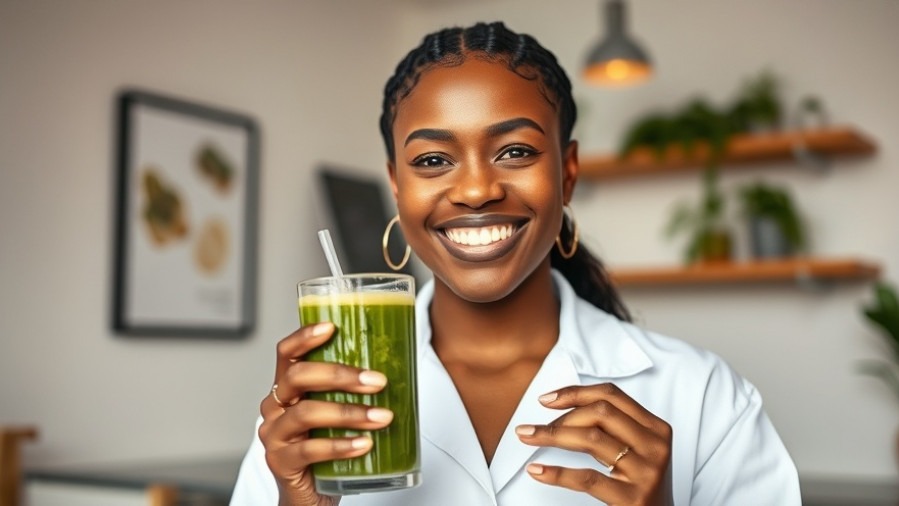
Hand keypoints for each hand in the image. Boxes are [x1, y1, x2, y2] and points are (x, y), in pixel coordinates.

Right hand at [258, 322, 393, 505]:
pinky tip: (364, 444)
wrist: (311, 495)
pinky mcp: (280, 462)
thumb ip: (351, 392)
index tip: (332, 327)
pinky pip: (310, 450)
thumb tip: (399, 368)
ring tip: (382, 417)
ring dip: (349, 413)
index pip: (287, 353)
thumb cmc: (327, 448)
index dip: (305, 336)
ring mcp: (274, 435)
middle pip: (298, 377)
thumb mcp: (336, 414)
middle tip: (377, 381)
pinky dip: (341, 445)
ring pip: (307, 413)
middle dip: (340, 375)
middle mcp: (275, 407)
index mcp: (288, 388)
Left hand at [515, 383, 672, 505]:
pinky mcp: (633, 498)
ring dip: (551, 435)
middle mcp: (655, 446)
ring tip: (527, 437)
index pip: (612, 395)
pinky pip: (587, 478)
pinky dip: (556, 473)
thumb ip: (612, 427)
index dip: (575, 393)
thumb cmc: (639, 485)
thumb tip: (564, 407)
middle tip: (534, 428)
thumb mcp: (635, 450)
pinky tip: (537, 471)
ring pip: (591, 439)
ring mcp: (646, 472)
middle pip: (600, 413)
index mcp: (656, 428)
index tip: (547, 399)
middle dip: (561, 416)